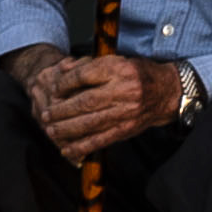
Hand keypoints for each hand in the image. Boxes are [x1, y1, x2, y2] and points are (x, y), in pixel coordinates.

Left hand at [22, 52, 170, 161]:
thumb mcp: (118, 61)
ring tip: (51, 130)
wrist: (166, 92)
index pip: (85, 75)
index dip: (65, 84)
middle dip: (61, 110)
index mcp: (120, 69)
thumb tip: (62, 72)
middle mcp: (124, 90)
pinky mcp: (126, 129)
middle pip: (85, 101)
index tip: (53, 90)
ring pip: (90, 123)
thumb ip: (91, 66)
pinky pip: (101, 140)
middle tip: (45, 114)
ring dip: (66, 129)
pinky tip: (67, 149)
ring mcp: (126, 112)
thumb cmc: (138, 74)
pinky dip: (82, 147)